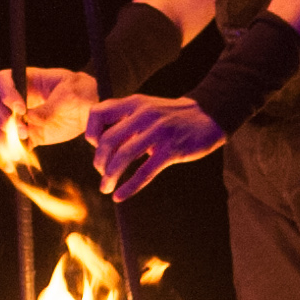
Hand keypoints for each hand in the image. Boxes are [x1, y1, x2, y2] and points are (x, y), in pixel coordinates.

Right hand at [0, 65, 92, 146]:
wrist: (91, 109)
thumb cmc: (82, 92)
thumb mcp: (71, 93)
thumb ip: (51, 106)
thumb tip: (31, 118)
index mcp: (28, 80)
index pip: (4, 80)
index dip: (6, 93)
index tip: (20, 107)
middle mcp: (20, 98)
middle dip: (3, 118)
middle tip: (21, 129)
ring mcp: (23, 118)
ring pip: (0, 127)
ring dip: (3, 138)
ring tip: (17, 149)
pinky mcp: (30, 135)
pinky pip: (14, 145)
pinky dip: (9, 155)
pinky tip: (11, 165)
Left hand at [87, 93, 225, 197]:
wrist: (209, 115)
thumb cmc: (172, 116)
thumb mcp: (146, 109)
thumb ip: (125, 121)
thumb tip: (101, 144)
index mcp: (134, 104)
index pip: (98, 113)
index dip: (90, 133)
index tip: (96, 147)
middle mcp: (143, 116)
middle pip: (108, 140)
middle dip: (99, 161)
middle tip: (101, 173)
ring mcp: (158, 132)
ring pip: (123, 156)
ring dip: (110, 176)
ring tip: (106, 188)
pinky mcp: (171, 150)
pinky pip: (145, 172)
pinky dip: (129, 186)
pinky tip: (119, 196)